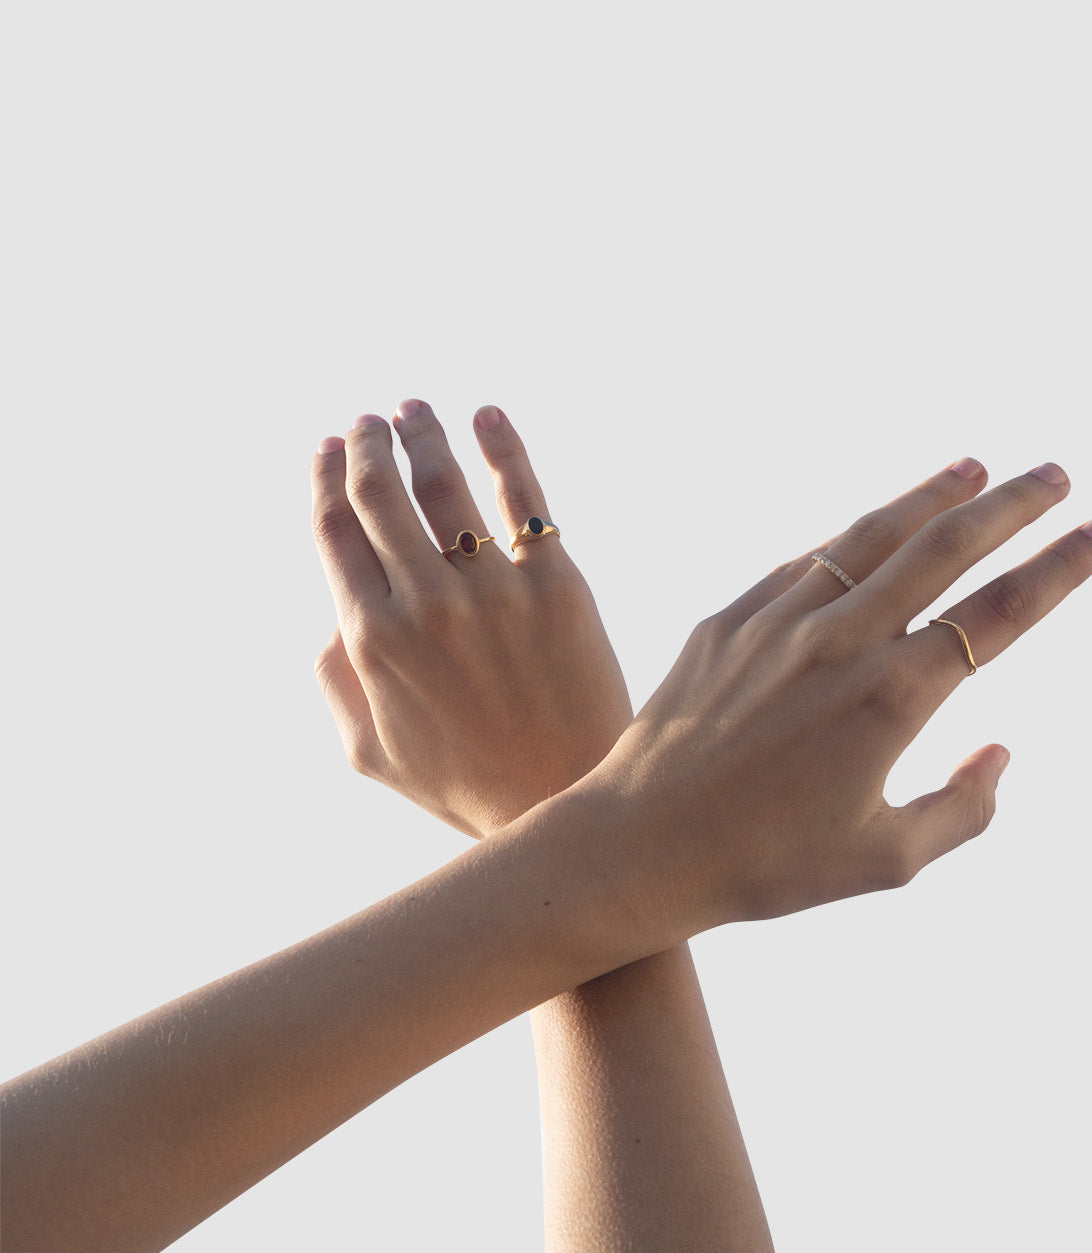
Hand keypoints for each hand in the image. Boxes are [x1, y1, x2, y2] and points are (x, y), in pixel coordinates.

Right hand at [311, 402, 630, 837]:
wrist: (564, 799)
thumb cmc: (463, 781)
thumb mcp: (370, 751)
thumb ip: (335, 680)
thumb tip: (331, 612)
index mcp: (372, 639)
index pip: (334, 530)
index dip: (323, 478)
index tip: (324, 446)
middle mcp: (425, 604)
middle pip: (380, 493)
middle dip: (366, 444)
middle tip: (369, 421)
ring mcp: (492, 590)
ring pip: (444, 483)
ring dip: (422, 433)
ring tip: (416, 410)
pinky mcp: (557, 584)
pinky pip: (526, 497)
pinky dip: (503, 446)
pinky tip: (488, 415)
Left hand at [578, 461, 1091, 936]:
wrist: (638, 847)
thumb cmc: (764, 866)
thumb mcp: (885, 861)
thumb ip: (962, 810)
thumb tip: (1001, 752)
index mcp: (891, 699)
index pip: (1000, 613)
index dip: (1061, 568)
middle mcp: (839, 643)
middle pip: (944, 547)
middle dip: (1012, 504)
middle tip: (1056, 473)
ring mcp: (777, 623)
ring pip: (870, 536)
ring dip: (930, 497)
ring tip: (973, 469)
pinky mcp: (726, 621)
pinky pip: (803, 564)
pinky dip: (849, 540)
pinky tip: (870, 533)